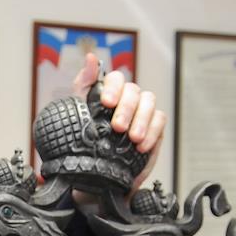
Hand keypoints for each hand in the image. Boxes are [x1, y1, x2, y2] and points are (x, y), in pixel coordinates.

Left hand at [72, 52, 165, 187]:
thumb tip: (91, 57)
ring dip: (141, 120)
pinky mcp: (154, 127)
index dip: (113, 87)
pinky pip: (159, 121)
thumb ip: (83, 85)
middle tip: (117, 127)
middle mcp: (127, 99)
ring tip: (132, 138)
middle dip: (126, 108)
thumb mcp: (76, 113)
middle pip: (134, 91)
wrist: (93, 178)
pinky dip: (152, 132)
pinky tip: (141, 146)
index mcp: (108, 93)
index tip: (106, 102)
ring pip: (149, 103)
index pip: (116, 78)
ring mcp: (142, 112)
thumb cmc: (83, 142)